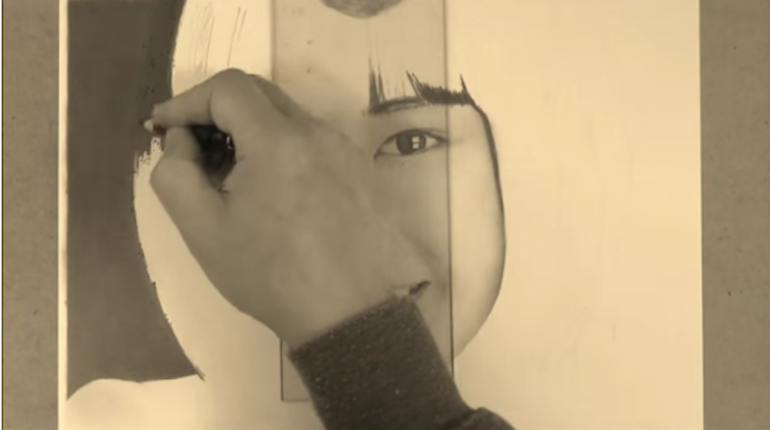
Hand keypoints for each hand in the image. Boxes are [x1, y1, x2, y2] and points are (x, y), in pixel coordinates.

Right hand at [148, 69, 430, 346]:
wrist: (348, 314)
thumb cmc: (270, 274)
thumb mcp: (203, 229)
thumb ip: (175, 172)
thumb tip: (181, 138)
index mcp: (280, 140)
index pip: (228, 88)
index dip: (188, 101)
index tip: (163, 128)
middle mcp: (319, 132)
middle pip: (260, 94)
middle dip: (218, 110)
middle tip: (191, 145)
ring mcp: (346, 150)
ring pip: (288, 118)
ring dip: (251, 130)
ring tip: (230, 173)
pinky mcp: (361, 170)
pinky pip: (313, 142)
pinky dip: (282, 148)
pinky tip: (272, 189)